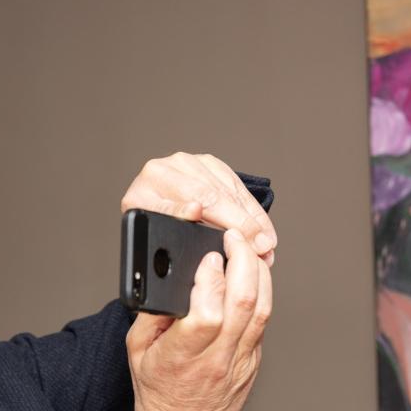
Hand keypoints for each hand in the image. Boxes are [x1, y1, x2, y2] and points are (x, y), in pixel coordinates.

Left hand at [120, 152, 276, 263]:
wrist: (148, 207)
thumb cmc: (151, 229)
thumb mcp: (150, 235)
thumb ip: (168, 221)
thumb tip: (195, 211)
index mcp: (143, 192)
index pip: (170, 202)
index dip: (189, 210)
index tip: (206, 218)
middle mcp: (164, 170)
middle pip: (207, 194)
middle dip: (238, 223)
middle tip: (260, 247)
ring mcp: (188, 163)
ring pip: (226, 190)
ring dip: (252, 219)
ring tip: (267, 244)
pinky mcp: (207, 163)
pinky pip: (235, 185)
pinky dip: (252, 210)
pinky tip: (263, 228)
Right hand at [126, 229, 270, 410]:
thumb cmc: (158, 391)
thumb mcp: (137, 350)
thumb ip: (150, 313)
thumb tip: (169, 278)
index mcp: (183, 356)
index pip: (208, 313)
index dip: (211, 279)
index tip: (207, 256)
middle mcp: (217, 358)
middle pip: (244, 302)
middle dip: (242, 260)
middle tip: (233, 238)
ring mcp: (242, 360)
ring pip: (263, 308)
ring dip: (259, 272)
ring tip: (247, 248)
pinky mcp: (254, 360)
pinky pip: (264, 320)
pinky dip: (262, 291)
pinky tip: (253, 274)